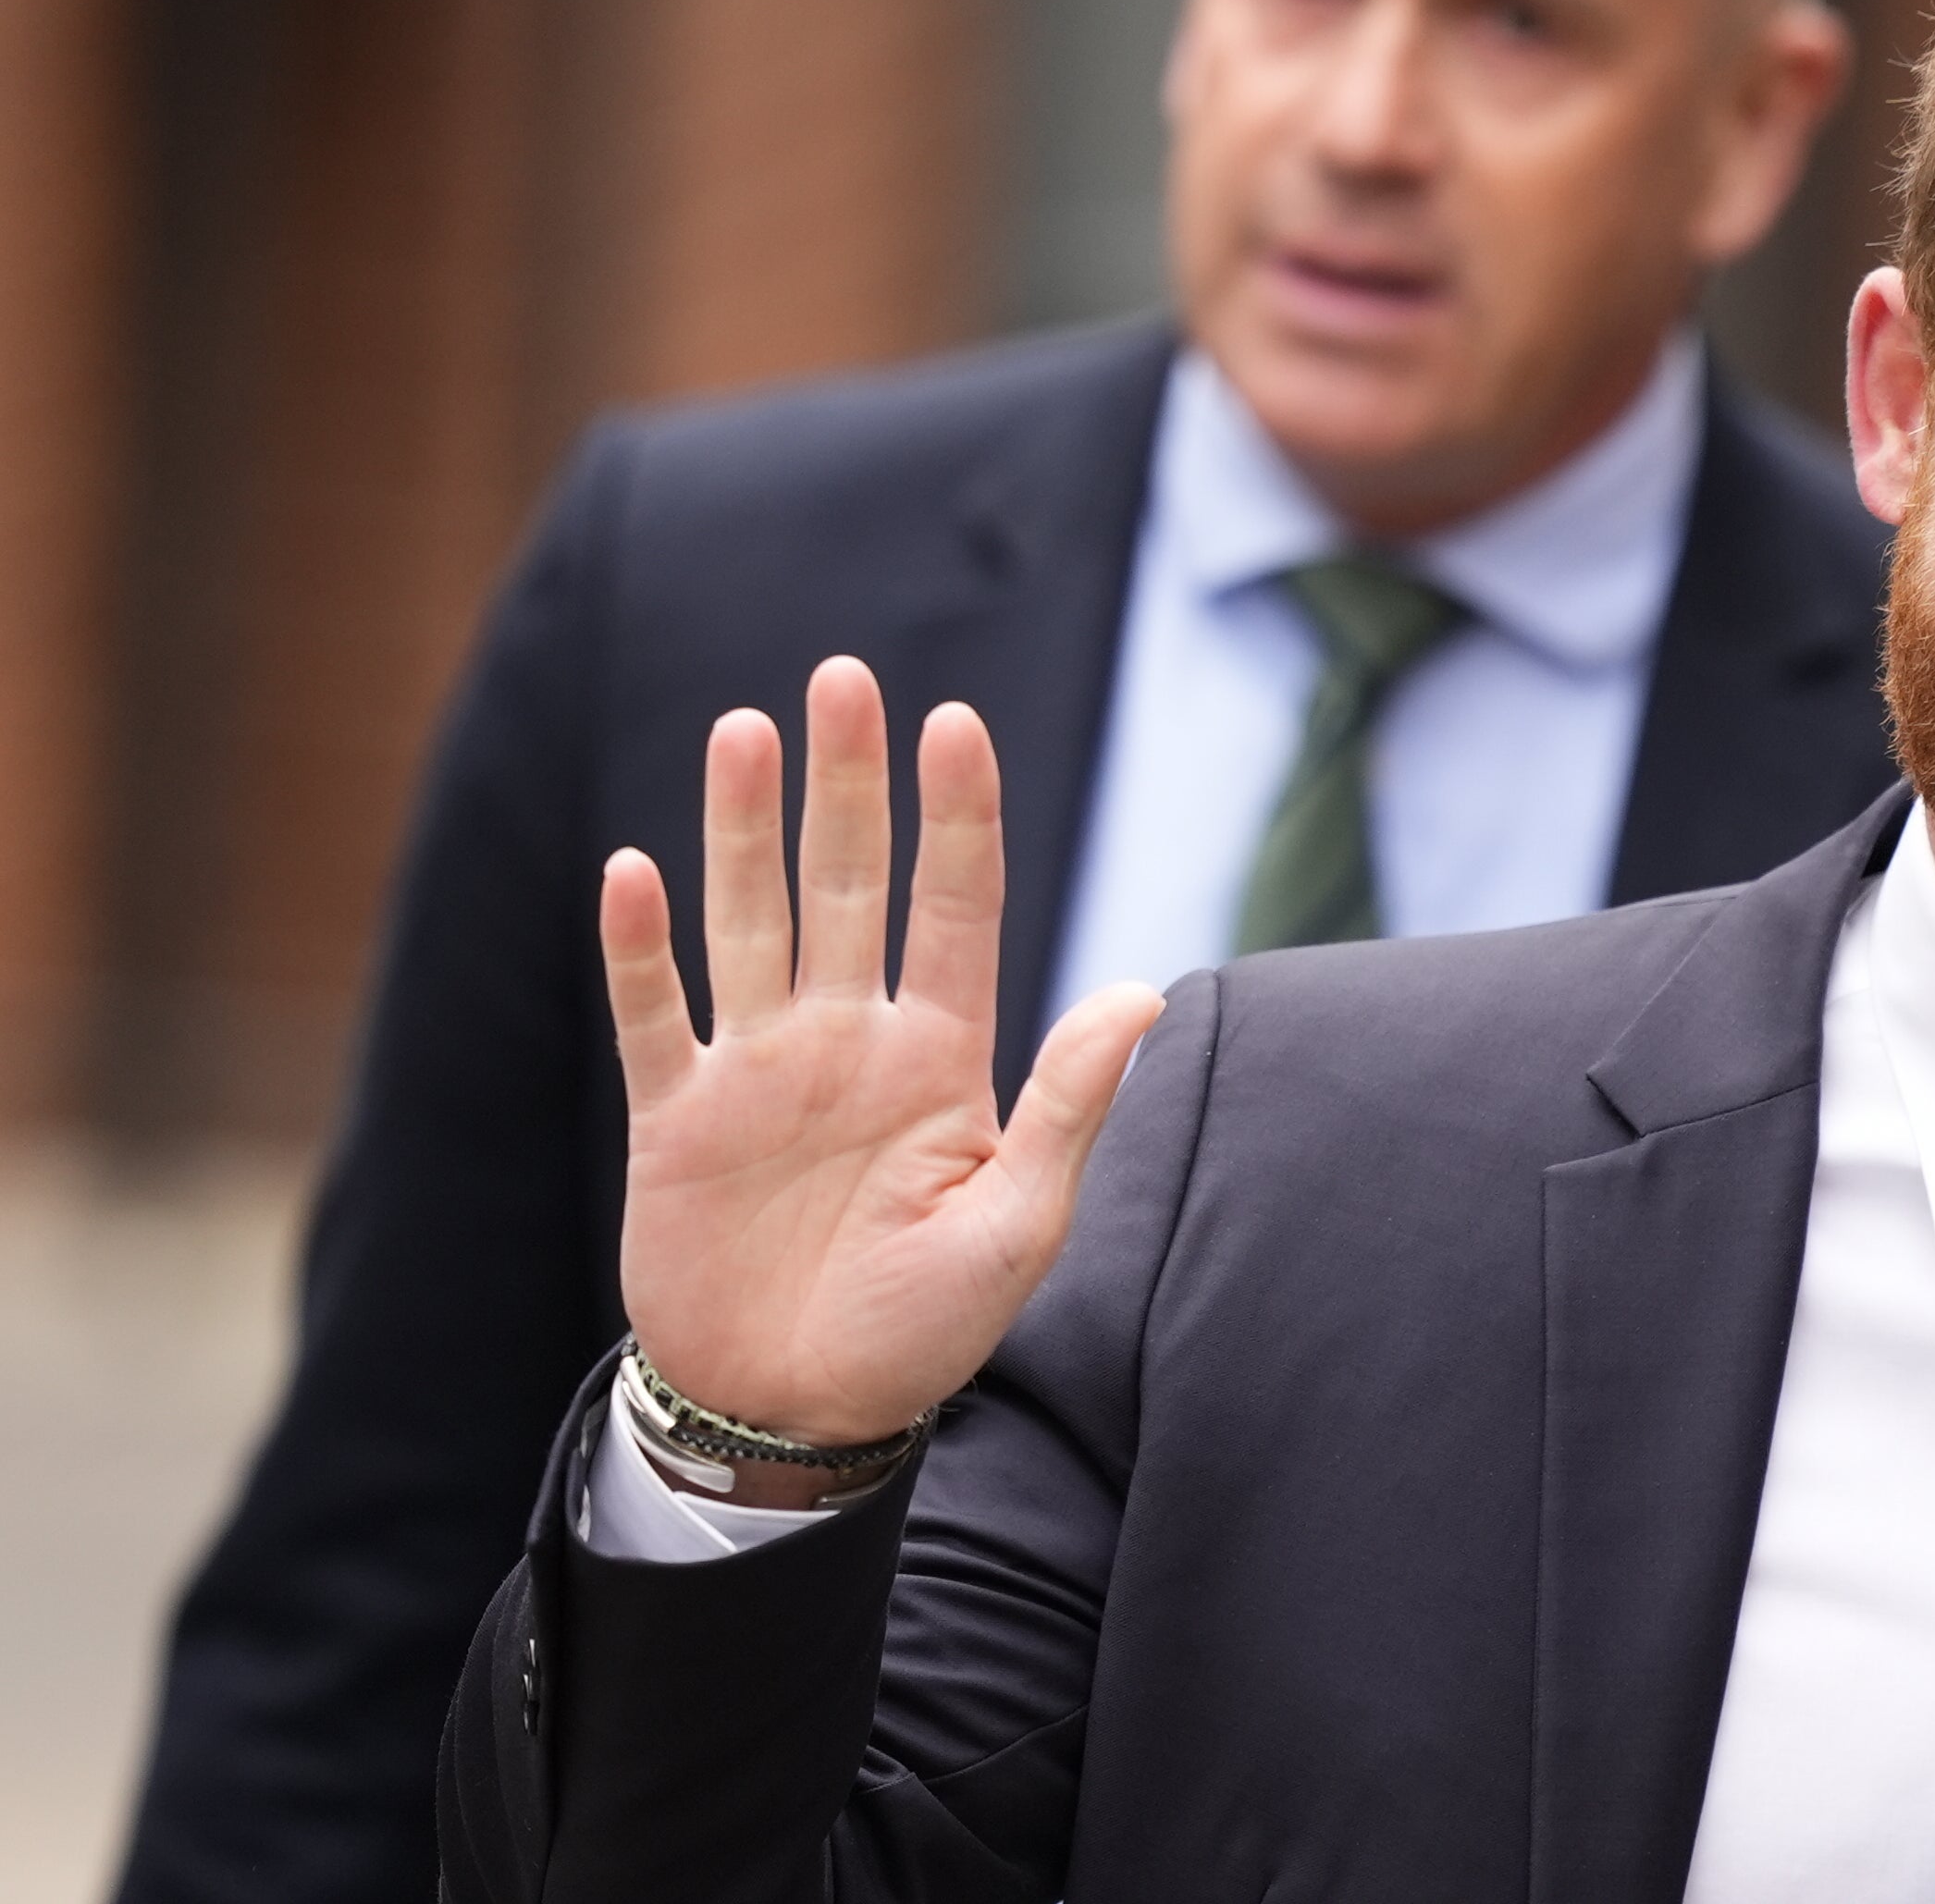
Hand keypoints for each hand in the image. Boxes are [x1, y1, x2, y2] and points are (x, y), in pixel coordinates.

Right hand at [602, 657, 1163, 1448]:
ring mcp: (761, 1072)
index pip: (954, 907)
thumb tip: (1141, 992)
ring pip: (752, 921)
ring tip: (742, 730)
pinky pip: (658, 1017)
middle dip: (846, 783)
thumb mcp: (1017, 1226)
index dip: (956, 817)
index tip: (953, 722)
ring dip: (740, 829)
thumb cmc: (923, 1330)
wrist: (801, 1417)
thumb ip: (1065, 1105)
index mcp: (941, 1056)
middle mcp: (849, 1041)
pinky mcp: (680, 1121)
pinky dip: (642, 949)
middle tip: (838, 677)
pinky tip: (633, 872)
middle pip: (848, 884)